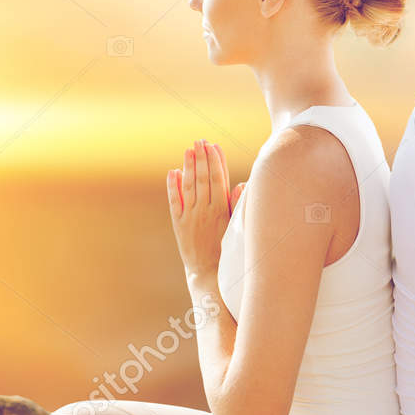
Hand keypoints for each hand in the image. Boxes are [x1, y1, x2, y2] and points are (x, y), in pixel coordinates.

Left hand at [167, 140, 244, 281]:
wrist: (208, 273)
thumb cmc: (228, 250)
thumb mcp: (237, 228)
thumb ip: (238, 205)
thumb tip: (241, 184)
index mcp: (221, 210)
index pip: (218, 179)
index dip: (215, 161)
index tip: (213, 145)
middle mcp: (204, 211)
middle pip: (202, 178)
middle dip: (201, 158)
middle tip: (200, 141)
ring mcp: (190, 217)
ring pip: (189, 186)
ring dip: (188, 166)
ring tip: (189, 149)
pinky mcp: (178, 224)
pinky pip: (174, 201)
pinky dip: (173, 186)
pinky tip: (173, 172)